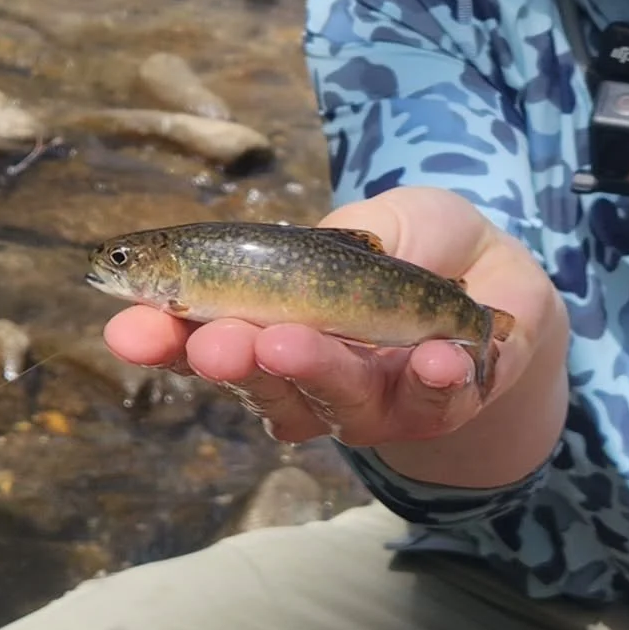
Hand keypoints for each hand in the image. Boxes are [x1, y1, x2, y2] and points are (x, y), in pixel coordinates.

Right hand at [102, 189, 567, 481]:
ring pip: (332, 403)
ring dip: (314, 372)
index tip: (127, 327)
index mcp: (271, 325)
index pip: (203, 341)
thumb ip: (334, 238)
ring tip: (294, 342)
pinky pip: (429, 404)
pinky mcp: (436, 410)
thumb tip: (290, 249)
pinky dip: (430, 379)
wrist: (502, 279)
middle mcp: (309, 376)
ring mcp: (370, 402)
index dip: (164, 339)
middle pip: (257, 384)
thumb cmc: (420, 245)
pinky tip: (432, 355)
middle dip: (233, 364)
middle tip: (216, 342)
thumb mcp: (376, 219)